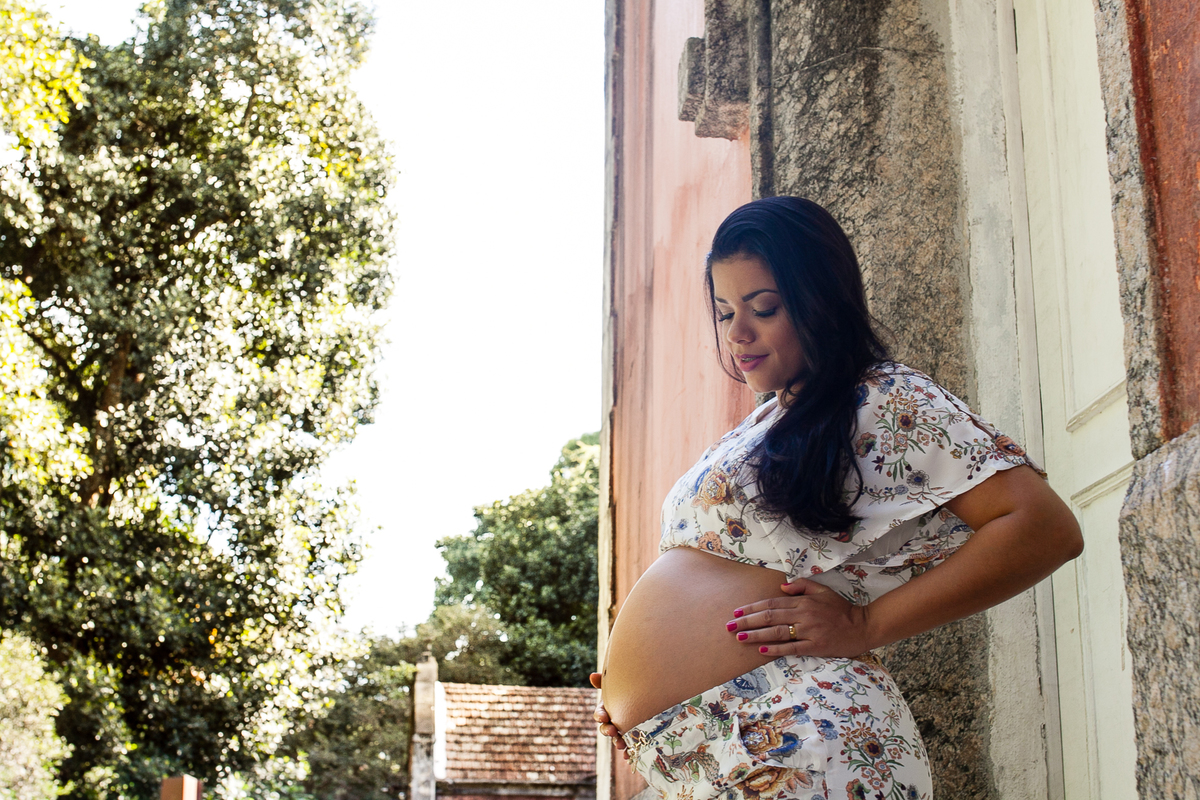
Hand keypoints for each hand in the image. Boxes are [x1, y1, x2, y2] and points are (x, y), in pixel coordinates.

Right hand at [588, 672, 628, 757]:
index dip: (600, 716)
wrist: (654, 698)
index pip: (600, 714)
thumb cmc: (632, 689)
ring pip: (617, 739)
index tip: (603, 717)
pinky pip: (630, 748)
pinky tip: (629, 756)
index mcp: (608, 709)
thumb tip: (592, 675)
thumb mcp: (620, 685)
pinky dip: (628, 753)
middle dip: (607, 730)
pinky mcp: (634, 739)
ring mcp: (624, 731)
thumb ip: (606, 681)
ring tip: (621, 744)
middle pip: (606, 728)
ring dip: (617, 742)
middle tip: (612, 731)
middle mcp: (614, 721)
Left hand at [725, 578, 875, 657]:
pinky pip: (792, 648)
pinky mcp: (815, 646)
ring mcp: (809, 631)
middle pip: (769, 617)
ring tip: (740, 637)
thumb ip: (802, 586)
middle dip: (747, 621)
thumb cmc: (841, 609)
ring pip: (777, 632)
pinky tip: (762, 650)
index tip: (737, 611)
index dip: (753, 607)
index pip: (772, 603)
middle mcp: (803, 615)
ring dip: (756, 635)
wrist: (862, 626)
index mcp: (803, 601)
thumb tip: (782, 587)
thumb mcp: (823, 591)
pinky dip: (776, 649)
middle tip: (730, 626)